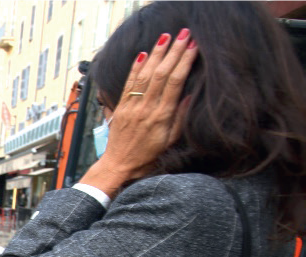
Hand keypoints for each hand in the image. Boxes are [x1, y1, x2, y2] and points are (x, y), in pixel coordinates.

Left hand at [81, 28, 198, 197]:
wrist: (119, 165)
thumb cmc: (147, 156)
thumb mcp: (170, 141)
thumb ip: (180, 118)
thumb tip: (188, 95)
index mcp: (161, 116)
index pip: (175, 82)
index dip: (184, 62)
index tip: (193, 47)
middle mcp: (146, 109)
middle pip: (161, 74)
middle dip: (173, 52)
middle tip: (184, 35)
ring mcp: (131, 107)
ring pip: (145, 75)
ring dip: (155, 54)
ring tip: (165, 38)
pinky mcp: (120, 108)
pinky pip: (129, 84)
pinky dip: (136, 68)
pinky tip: (143, 54)